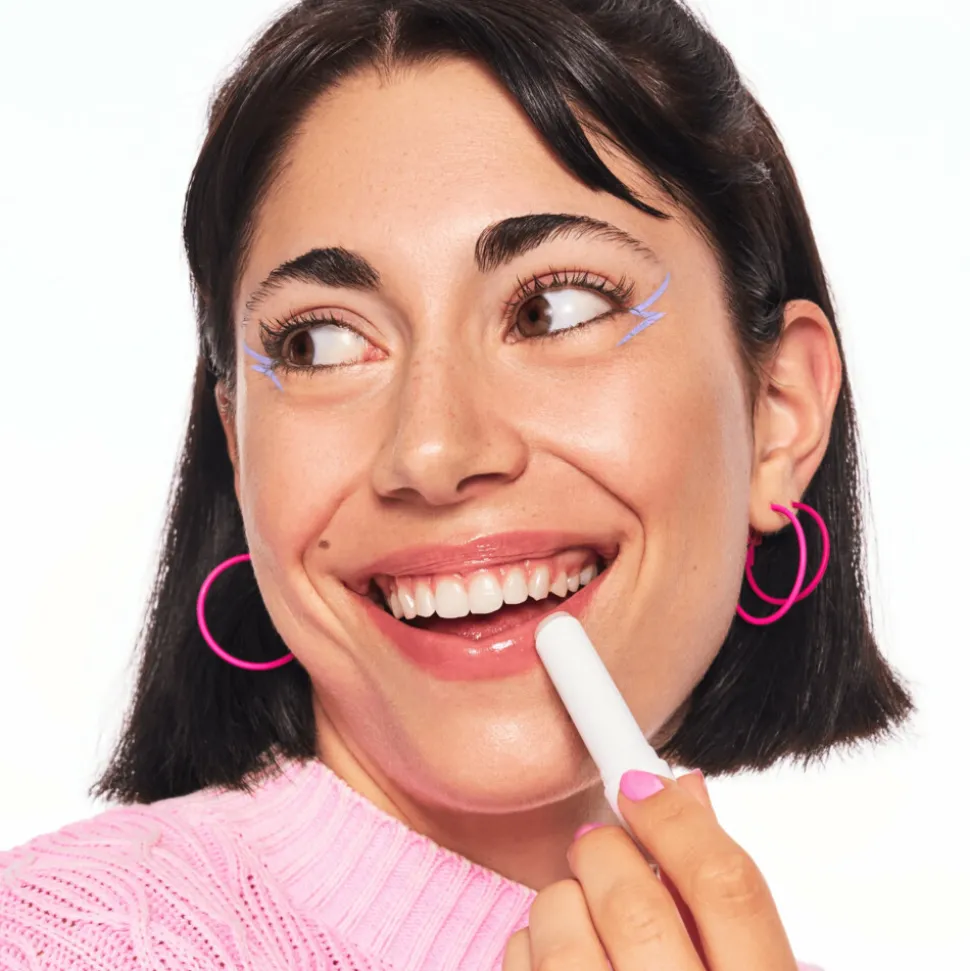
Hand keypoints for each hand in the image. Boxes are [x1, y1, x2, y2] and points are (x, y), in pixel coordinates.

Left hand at [502, 770, 799, 969]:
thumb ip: (721, 903)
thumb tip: (689, 794)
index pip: (729, 887)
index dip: (678, 820)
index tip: (642, 784)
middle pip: (635, 903)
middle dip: (607, 854)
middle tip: (601, 850)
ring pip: (560, 927)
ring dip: (560, 902)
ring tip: (575, 918)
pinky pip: (518, 965)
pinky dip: (526, 947)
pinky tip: (552, 965)